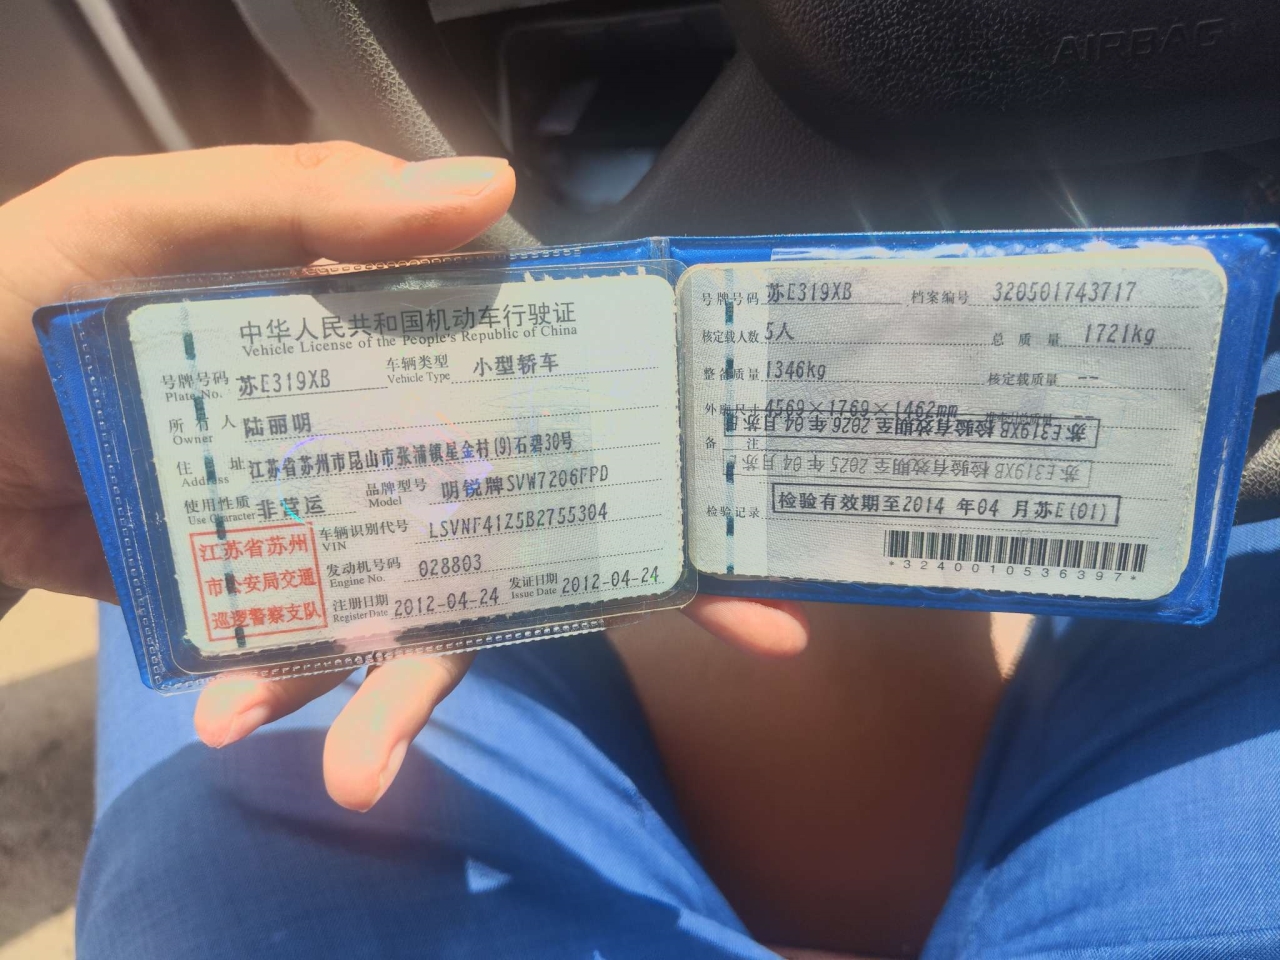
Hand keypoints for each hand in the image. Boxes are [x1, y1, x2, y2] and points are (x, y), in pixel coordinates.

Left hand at [0, 142, 807, 810]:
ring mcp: (326, 510)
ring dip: (403, 686)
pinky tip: (243, 717)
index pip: (544, 372)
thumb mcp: (146, 221)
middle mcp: (382, 420)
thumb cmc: (17, 293)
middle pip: (518, 509)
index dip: (646, 433)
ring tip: (364, 766)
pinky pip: (312, 641)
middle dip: (611, 588)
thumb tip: (494, 196)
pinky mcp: (260, 582)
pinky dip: (293, 685)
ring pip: (417, 601)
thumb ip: (303, 203)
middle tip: (729, 648)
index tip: (728, 510)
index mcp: (386, 328)